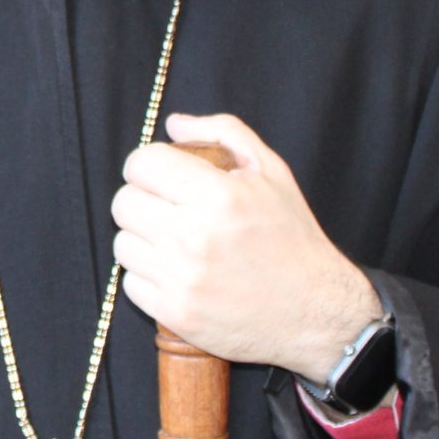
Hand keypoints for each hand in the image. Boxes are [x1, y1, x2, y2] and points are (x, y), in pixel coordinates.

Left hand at [110, 112, 380, 382]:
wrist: (315, 311)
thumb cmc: (292, 238)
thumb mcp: (272, 172)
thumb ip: (224, 133)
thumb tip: (175, 124)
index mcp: (218, 196)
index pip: (142, 164)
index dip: (147, 164)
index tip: (160, 173)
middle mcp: (194, 237)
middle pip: (123, 203)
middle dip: (143, 198)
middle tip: (167, 207)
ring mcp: (182, 279)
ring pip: (123, 243)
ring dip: (143, 239)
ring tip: (175, 241)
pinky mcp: (176, 314)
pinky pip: (131, 283)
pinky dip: (148, 276)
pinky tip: (177, 272)